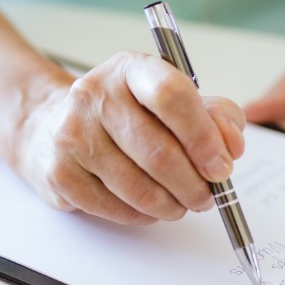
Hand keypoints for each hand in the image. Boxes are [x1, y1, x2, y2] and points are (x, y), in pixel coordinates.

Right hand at [15, 52, 245, 224]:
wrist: (53, 127)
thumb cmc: (125, 116)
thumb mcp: (174, 102)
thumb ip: (214, 117)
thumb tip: (231, 145)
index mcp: (129, 69)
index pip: (171, 94)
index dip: (203, 136)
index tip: (222, 165)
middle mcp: (94, 95)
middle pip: (158, 151)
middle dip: (193, 184)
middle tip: (207, 196)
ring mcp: (71, 134)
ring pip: (138, 188)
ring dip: (171, 205)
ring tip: (180, 203)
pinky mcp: (59, 172)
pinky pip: (115, 208)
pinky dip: (142, 215)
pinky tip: (148, 206)